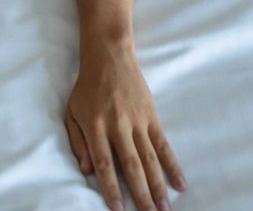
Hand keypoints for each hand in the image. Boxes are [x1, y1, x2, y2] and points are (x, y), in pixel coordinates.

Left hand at [64, 46, 187, 210]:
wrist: (109, 57)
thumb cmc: (86, 88)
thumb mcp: (71, 112)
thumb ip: (77, 142)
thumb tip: (87, 171)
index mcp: (94, 126)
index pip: (104, 164)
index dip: (111, 189)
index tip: (117, 210)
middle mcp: (117, 125)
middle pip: (130, 167)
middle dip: (140, 195)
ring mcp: (136, 121)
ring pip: (149, 159)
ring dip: (158, 186)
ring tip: (165, 209)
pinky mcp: (151, 117)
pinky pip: (163, 145)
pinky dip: (172, 165)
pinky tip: (180, 183)